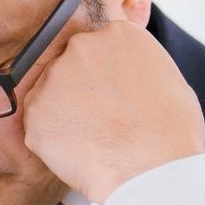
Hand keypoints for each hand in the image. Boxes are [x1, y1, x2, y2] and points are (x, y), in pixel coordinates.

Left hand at [21, 19, 204, 202]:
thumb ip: (136, 66)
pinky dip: (53, 140)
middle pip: (71, 65)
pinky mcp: (35, 110)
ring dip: (65, 114)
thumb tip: (124, 75)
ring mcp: (54, 78)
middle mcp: (81, 47)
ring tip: (93, 138)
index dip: (104, 73)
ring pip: (51, 94)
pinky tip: (79, 151)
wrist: (150, 170)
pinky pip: (39, 124)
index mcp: (117, 34)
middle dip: (81, 90)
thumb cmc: (170, 132)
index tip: (110, 95)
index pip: (99, 45)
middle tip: (101, 119)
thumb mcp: (167, 79)